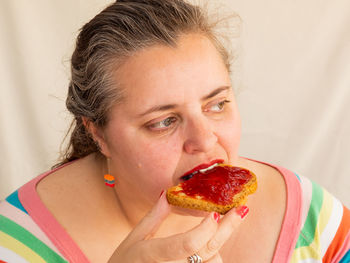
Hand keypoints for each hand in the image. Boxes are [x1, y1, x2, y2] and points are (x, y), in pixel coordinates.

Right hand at [108, 192, 244, 262]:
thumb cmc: (125, 262)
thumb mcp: (134, 238)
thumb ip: (153, 217)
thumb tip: (167, 193)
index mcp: (153, 254)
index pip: (187, 243)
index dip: (205, 229)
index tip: (216, 212)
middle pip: (207, 250)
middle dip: (227, 228)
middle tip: (241, 209)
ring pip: (212, 262)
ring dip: (219, 243)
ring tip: (220, 226)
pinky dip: (212, 257)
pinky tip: (210, 245)